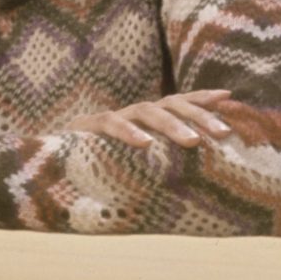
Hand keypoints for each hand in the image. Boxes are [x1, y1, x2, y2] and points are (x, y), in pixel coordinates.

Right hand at [64, 90, 233, 148]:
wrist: (50, 163)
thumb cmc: (100, 165)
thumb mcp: (135, 163)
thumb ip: (159, 165)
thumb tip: (198, 182)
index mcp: (148, 119)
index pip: (179, 102)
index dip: (202, 98)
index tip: (229, 97)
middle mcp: (134, 113)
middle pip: (172, 104)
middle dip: (200, 115)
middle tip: (223, 133)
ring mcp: (114, 118)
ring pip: (148, 111)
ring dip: (172, 125)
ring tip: (193, 142)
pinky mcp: (90, 127)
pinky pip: (112, 124)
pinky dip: (129, 132)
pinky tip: (145, 144)